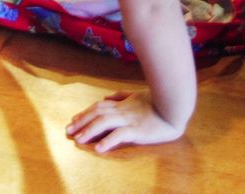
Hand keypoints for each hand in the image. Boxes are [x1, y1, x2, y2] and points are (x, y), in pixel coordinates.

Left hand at [66, 91, 184, 151]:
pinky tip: (99, 148)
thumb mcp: (138, 96)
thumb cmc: (159, 102)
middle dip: (82, 122)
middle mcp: (123, 110)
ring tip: (78, 140)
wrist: (176, 105)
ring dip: (89, 131)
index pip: (99, 106)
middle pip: (97, 114)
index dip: (85, 113)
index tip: (73, 120)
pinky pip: (120, 135)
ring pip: (105, 123)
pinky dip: (108, 141)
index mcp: (123, 104)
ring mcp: (130, 119)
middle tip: (68, 131)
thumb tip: (105, 97)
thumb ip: (122, 96)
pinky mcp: (138, 130)